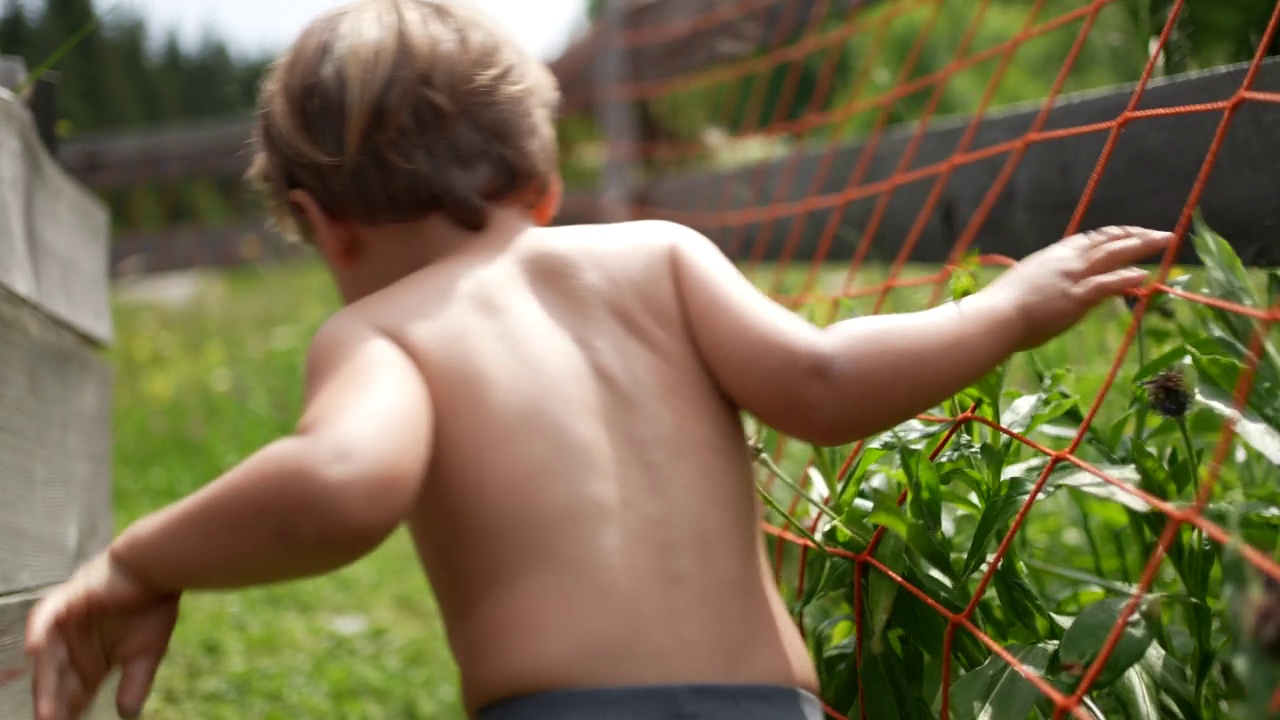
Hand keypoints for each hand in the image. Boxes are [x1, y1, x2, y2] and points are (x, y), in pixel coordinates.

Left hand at [25, 552, 179, 719]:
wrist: (157, 568)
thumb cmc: (154, 606)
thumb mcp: (147, 654)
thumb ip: (135, 683)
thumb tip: (127, 715)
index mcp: (89, 661)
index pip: (72, 695)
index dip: (70, 713)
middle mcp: (70, 646)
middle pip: (55, 683)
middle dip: (53, 706)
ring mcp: (63, 625)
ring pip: (47, 660)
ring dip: (45, 684)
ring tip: (47, 711)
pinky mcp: (63, 602)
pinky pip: (43, 620)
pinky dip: (38, 634)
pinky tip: (36, 653)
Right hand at [981, 226, 1173, 350]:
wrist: (994, 318)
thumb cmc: (1000, 308)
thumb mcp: (1022, 286)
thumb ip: (1040, 283)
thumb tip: (1043, 291)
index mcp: (1051, 256)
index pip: (1089, 239)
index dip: (1114, 235)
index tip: (1130, 234)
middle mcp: (1065, 260)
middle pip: (1108, 240)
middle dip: (1136, 235)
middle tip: (1160, 234)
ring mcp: (1072, 277)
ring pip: (1114, 254)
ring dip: (1142, 246)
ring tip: (1165, 243)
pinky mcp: (1076, 297)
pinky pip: (1108, 283)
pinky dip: (1128, 277)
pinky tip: (1145, 275)